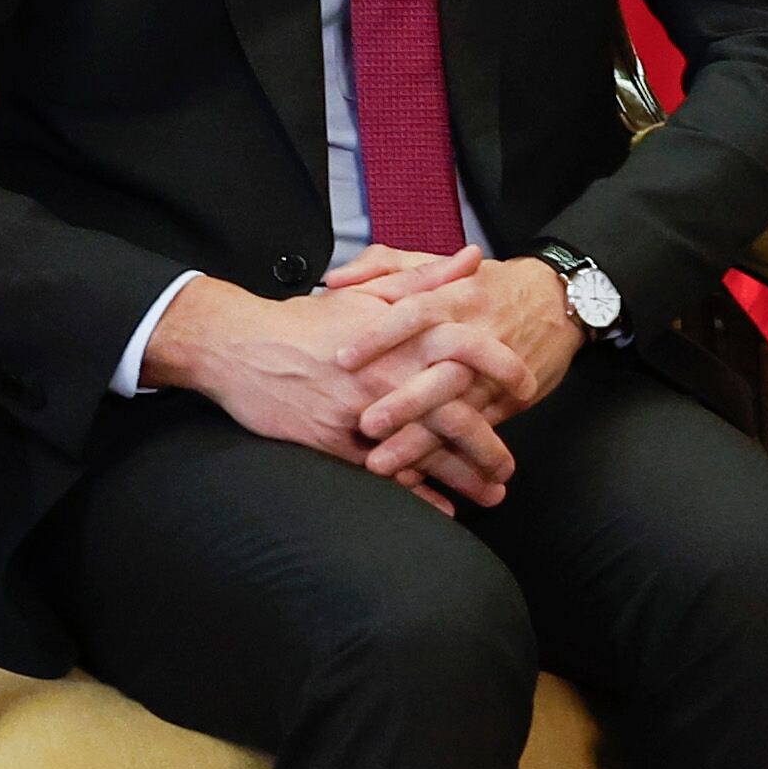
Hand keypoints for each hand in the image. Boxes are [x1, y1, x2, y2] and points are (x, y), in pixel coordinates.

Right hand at [144, 249, 516, 505]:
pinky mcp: (334, 441)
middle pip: (456, 415)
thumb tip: (474, 258)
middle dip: (490, 448)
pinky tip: (442, 510)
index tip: (529, 387)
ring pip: (425, 450)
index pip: (470, 349)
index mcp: (401, 335)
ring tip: (490, 496)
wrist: (239, 346)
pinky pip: (385, 473)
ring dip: (462, 478)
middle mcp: (388, 374)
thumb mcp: (368, 292)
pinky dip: (416, 494)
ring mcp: (361, 411)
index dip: (505, 368)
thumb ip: (426, 278)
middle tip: (510, 469)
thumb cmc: (307, 319)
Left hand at [346, 252, 581, 459]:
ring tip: (385, 463)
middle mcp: (478, 337)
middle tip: (367, 425)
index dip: (379, 336)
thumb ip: (385, 267)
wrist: (561, 302)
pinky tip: (417, 473)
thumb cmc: (492, 285)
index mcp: (457, 298)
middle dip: (405, 402)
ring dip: (422, 442)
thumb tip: (337, 282)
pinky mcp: (509, 401)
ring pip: (459, 412)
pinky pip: (479, 432)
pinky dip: (448, 456)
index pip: (415, 314)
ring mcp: (494, 375)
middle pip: (441, 373)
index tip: (343, 358)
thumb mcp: (441, 263)